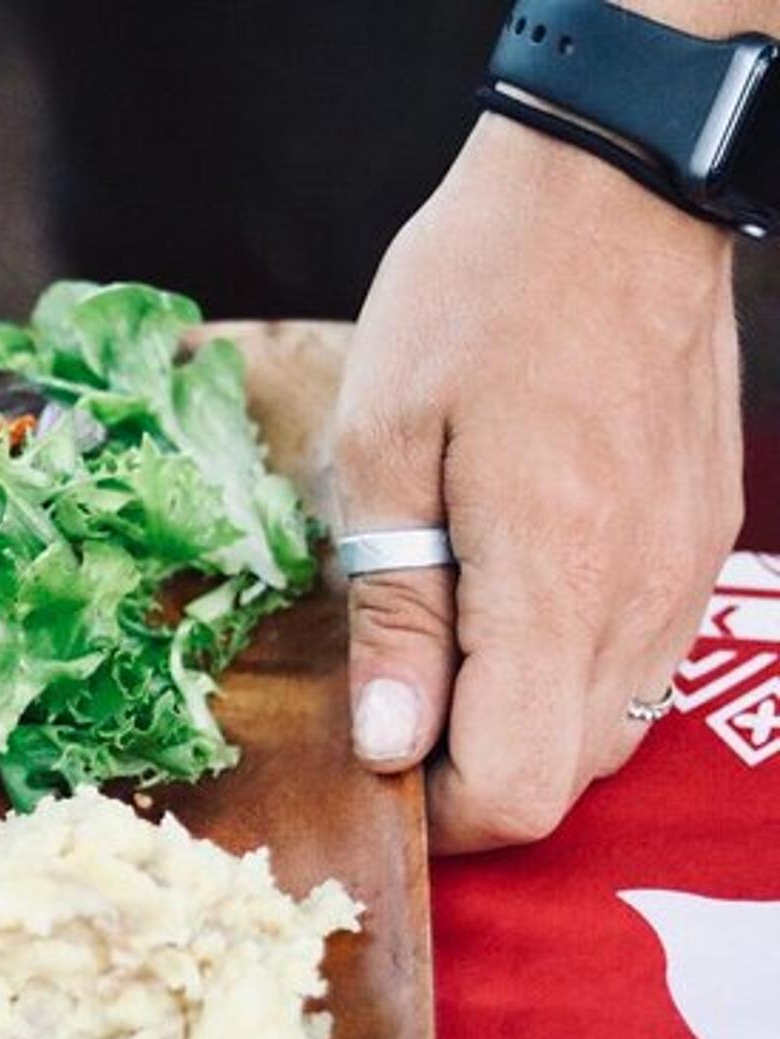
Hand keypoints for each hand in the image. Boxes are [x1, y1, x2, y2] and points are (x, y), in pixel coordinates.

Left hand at [330, 115, 742, 853]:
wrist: (610, 191)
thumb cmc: (473, 302)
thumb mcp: (382, 448)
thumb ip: (394, 611)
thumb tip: (390, 744)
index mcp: (553, 582)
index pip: (517, 790)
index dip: (438, 810)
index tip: (373, 756)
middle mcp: (641, 600)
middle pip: (565, 778)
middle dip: (471, 769)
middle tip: (393, 691)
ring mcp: (686, 574)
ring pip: (606, 728)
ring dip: (519, 720)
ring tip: (444, 633)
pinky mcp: (702, 540)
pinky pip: (638, 660)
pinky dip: (567, 666)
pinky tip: (508, 591)